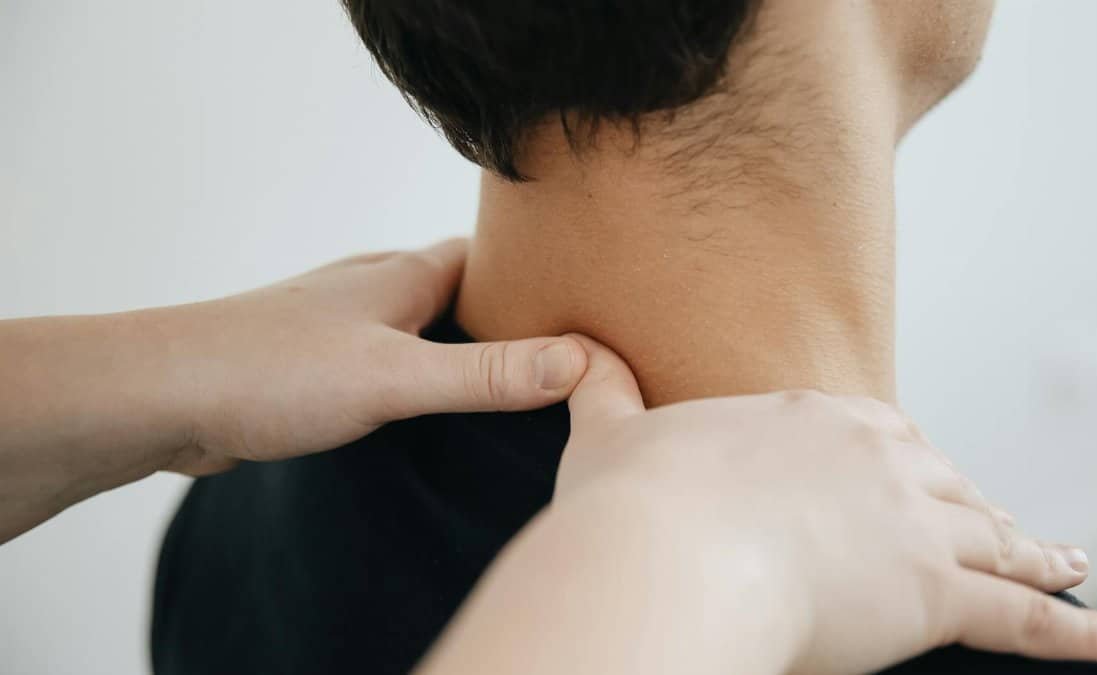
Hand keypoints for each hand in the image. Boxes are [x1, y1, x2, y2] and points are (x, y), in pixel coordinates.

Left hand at [160, 238, 586, 473]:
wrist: (160, 396)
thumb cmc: (271, 373)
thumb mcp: (396, 378)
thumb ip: (487, 373)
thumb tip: (582, 360)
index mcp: (402, 276)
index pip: (490, 259)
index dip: (536, 277)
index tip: (583, 305)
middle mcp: (373, 289)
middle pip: (457, 289)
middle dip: (501, 316)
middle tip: (555, 355)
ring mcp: (339, 324)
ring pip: (417, 327)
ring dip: (453, 348)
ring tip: (501, 386)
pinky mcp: (312, 363)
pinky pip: (381, 360)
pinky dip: (411, 377)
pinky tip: (420, 411)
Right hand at [558, 336, 1096, 672]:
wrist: (664, 549)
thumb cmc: (636, 503)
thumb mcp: (611, 436)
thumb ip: (602, 395)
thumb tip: (571, 355)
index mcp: (811, 420)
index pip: (880, 438)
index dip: (904, 463)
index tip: (919, 478)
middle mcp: (876, 458)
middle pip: (946, 484)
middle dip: (973, 506)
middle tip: (1004, 524)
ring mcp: (912, 522)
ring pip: (994, 538)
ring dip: (1037, 554)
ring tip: (1070, 564)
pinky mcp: (930, 591)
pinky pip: (1022, 615)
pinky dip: (1075, 631)